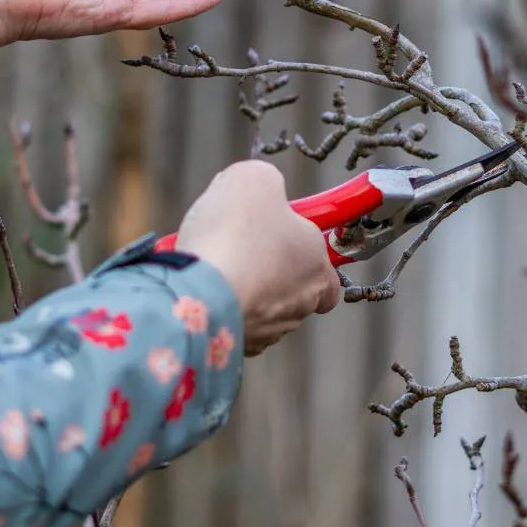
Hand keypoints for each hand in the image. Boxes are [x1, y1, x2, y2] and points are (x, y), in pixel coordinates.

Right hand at [174, 161, 340, 356]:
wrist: (198, 289)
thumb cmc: (235, 233)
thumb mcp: (254, 179)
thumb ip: (267, 181)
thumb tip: (262, 189)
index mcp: (317, 268)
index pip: (328, 274)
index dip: (306, 254)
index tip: (281, 236)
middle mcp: (299, 305)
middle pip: (290, 288)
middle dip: (267, 270)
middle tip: (239, 245)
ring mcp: (267, 332)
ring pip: (259, 308)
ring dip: (241, 288)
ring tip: (213, 264)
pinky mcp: (235, 346)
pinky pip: (230, 322)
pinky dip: (218, 306)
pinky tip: (199, 287)